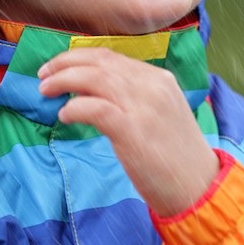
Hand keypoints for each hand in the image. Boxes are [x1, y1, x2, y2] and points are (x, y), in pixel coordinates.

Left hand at [38, 47, 219, 216]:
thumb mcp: (159, 113)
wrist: (200, 188)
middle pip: (99, 61)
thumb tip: (93, 89)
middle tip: (43, 74)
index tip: (59, 66)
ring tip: (45, 90)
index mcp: (158, 78)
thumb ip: (133, 96)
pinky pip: (96, 108)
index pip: (111, 56)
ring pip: (95, 78)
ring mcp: (143, 106)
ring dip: (64, 80)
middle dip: (65, 63)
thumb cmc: (175, 155)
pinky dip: (75, 107)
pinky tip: (64, 115)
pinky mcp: (133, 131)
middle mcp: (152, 85)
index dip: (79, 57)